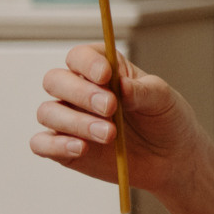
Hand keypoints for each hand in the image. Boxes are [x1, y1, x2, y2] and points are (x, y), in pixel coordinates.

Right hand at [33, 44, 213, 200]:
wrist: (171, 157)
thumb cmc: (165, 120)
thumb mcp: (163, 100)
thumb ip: (142, 91)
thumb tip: (120, 85)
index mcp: (103, 70)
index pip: (80, 56)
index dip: (88, 63)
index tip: (105, 76)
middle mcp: (79, 91)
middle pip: (55, 80)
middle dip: (80, 93)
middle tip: (110, 108)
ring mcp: (68, 119)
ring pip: (48, 112)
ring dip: (76, 122)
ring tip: (110, 135)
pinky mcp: (62, 147)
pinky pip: (42, 143)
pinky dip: (57, 145)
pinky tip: (82, 148)